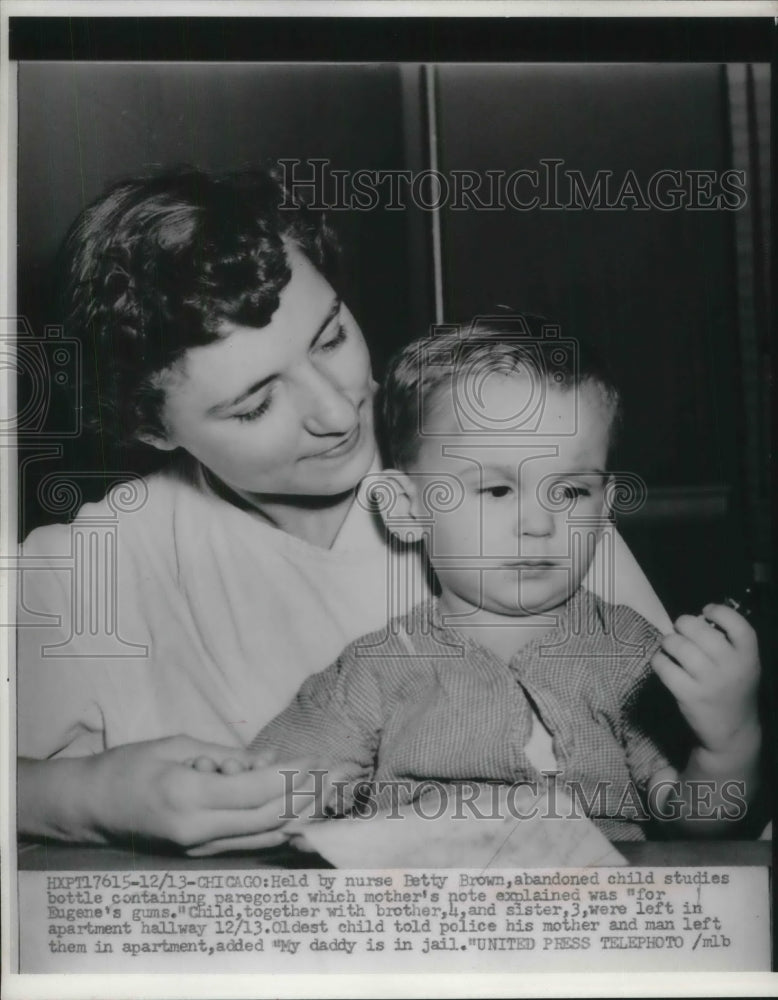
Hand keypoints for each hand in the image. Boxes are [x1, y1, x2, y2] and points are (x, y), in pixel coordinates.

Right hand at [86, 735, 327, 854]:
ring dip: (298, 814)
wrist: (90, 808)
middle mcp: (196, 830)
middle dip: (304, 795)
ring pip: (262, 836)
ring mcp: (198, 849)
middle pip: (266, 818)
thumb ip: (223, 756)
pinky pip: (248, 843)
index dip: (290, 776)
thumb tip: (267, 762)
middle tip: (333, 774)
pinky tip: (299, 815)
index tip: (315, 759)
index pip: (255, 791)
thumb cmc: (128, 766)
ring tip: (326, 793)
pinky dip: (277, 828)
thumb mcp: (176, 746)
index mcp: (187, 796)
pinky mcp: (198, 855)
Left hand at [650, 604, 759, 759]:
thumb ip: (729, 643)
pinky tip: (663, 662)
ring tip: (670, 644)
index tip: (706, 611)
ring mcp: (709, 682)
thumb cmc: (734, 690)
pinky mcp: (688, 695)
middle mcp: (731, 667)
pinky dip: (659, 660)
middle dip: (683, 623)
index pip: (738, 625)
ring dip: (668, 640)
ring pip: (679, 646)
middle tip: (680, 628)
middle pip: (700, 631)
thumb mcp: (744, 665)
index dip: (719, 612)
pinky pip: (664, 666)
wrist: (733, 731)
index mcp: (749, 657)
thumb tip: (696, 618)